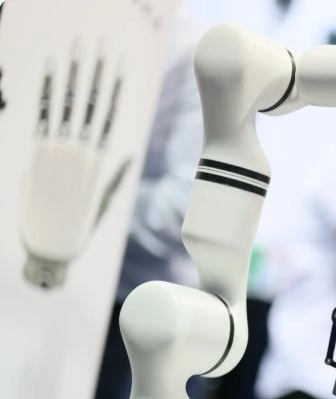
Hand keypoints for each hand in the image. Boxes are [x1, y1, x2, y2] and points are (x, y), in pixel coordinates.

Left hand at [21, 43, 129, 288]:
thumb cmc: (76, 230)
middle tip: (100, 43)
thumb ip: (112, 178)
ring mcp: (59, 152)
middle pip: (92, 104)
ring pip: (70, 104)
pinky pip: (45, 116)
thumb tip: (128, 158)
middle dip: (95, 72)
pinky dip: (50, 91)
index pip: (110, 116)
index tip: (120, 63)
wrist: (50, 249)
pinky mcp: (39, 156)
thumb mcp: (100, 204)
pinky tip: (53, 69)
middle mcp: (81, 152)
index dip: (115, 87)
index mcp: (98, 162)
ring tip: (77, 47)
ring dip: (74, 73)